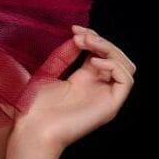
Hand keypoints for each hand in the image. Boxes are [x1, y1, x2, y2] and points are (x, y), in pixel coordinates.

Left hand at [15, 25, 135, 150]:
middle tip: (81, 35)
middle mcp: (98, 88)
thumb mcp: (48, 72)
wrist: (32, 129)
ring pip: (126, 67)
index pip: (101, 53)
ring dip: (109, 50)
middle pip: (117, 58)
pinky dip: (114, 66)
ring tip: (88, 44)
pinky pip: (125, 82)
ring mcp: (105, 97)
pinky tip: (93, 62)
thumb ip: (64, 55)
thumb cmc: (34, 107)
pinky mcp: (110, 106)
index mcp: (84, 80)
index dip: (92, 37)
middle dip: (102, 41)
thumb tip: (79, 37)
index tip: (74, 28)